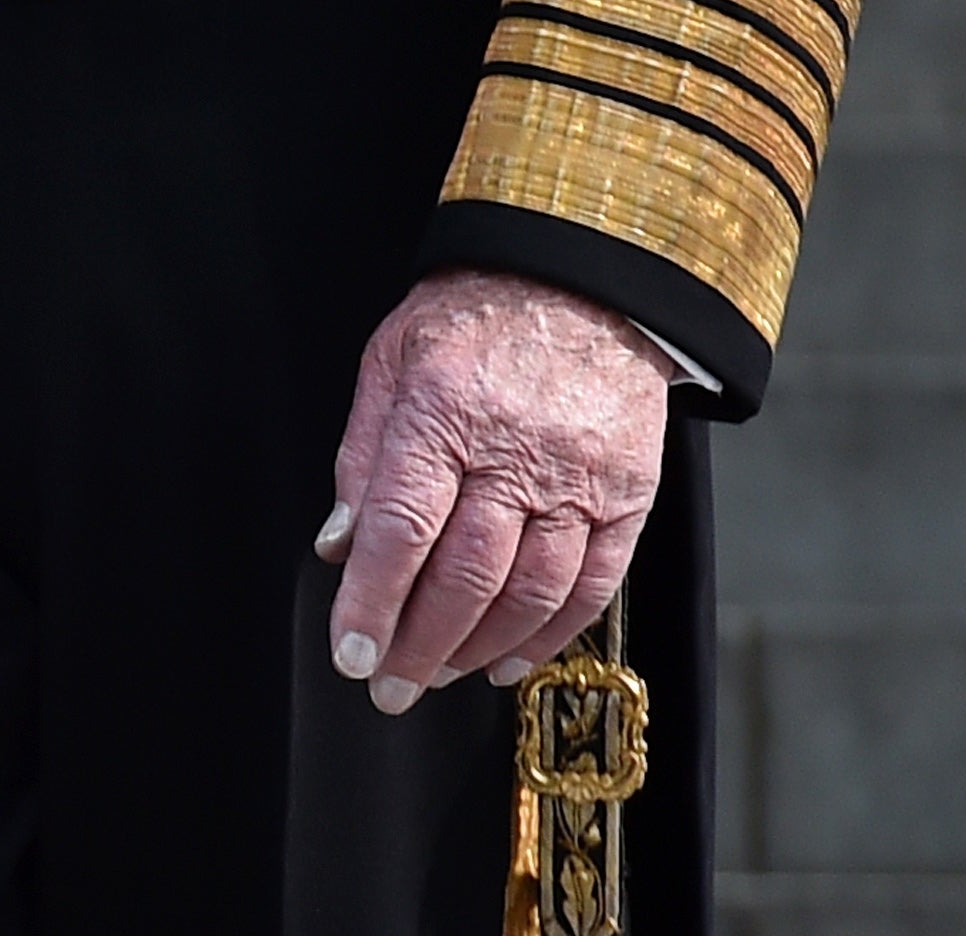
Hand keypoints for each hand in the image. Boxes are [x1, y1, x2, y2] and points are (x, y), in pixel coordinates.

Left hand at [321, 265, 671, 709]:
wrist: (582, 280)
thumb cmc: (471, 315)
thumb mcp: (390, 359)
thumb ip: (362, 454)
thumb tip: (338, 544)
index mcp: (443, 412)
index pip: (400, 526)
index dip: (372, 598)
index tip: (351, 651)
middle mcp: (514, 451)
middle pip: (464, 573)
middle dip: (419, 642)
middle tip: (387, 685)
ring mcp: (579, 478)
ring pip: (528, 590)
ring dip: (477, 647)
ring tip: (437, 673)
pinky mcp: (628, 497)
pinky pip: (592, 585)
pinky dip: (548, 634)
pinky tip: (508, 660)